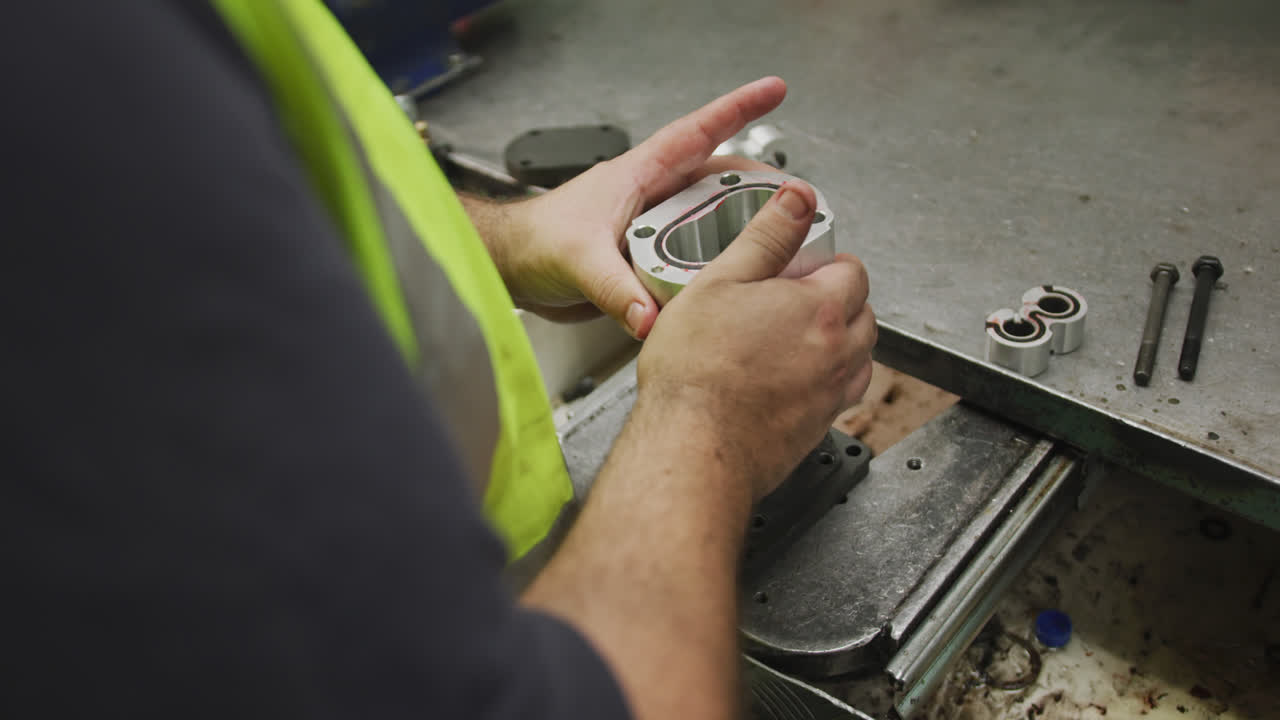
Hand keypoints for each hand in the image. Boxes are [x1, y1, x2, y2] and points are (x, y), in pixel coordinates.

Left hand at [494, 77, 788, 338]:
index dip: (736, 109)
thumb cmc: (532, 242)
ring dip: (739, 228)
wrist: (509, 270)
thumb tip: (649, 317)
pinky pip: (691, 258)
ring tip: (776, 242)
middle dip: (757, 183)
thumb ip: (615, 290)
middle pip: (715, 180)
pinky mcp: (644, 261)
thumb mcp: (578, 260)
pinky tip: (730, 282)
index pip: (696, 133)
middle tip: (796, 197)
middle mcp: (649, 198)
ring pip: (708, 221)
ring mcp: (649, 229)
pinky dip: (713, 266)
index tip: (773, 90)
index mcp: (637, 176)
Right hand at [635, 181, 875, 500]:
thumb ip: (767, 236)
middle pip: (863, 313)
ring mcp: (831, 395)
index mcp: (822, 309)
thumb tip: (797, 199)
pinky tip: (784, 379)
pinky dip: (823, 380)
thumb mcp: (720, 281)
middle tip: (788, 300)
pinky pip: (838, 394)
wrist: (694, 448)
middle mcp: (839, 353)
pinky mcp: (817, 428)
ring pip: (857, 357)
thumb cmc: (698, 374)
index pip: (853, 270)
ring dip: (836, 342)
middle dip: (835, 301)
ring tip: (787, 339)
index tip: (797, 267)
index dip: (824, 263)